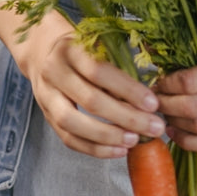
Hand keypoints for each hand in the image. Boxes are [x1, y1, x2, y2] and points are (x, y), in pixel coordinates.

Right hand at [16, 11, 166, 158]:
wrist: (43, 51)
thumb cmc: (81, 48)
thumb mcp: (97, 45)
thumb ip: (118, 67)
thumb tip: (148, 99)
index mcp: (70, 49)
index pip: (99, 71)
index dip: (128, 89)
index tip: (153, 103)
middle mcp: (54, 72)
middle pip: (90, 100)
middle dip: (126, 117)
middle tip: (153, 127)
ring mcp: (46, 96)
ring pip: (74, 123)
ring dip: (108, 136)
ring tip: (135, 140)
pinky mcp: (46, 117)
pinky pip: (69, 139)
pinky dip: (95, 149)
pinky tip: (118, 150)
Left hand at [155, 26, 196, 152]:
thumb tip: (163, 58)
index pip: (192, 80)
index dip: (167, 84)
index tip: (157, 81)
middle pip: (194, 107)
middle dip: (166, 107)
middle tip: (153, 102)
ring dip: (177, 126)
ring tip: (164, 118)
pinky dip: (196, 144)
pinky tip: (180, 136)